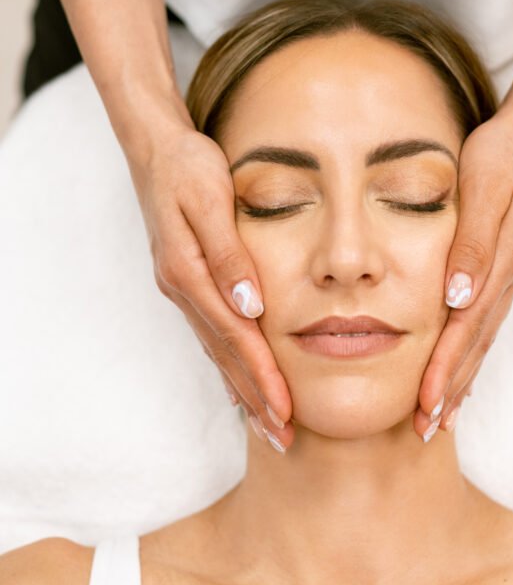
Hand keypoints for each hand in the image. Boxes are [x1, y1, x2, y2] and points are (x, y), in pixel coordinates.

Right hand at [126, 117, 293, 448]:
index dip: (262, 375)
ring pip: (217, 350)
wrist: (155, 147)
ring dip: (243, 389)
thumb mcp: (211, 199)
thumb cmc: (188, 166)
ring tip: (268, 424)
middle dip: (256, 397)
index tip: (286, 410)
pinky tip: (239, 383)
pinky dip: (228, 364)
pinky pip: (211, 334)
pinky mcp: (187, 281)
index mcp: (189, 273)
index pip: (234, 336)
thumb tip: (252, 306)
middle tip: (283, 437)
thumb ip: (230, 253)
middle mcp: (182, 288)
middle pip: (225, 354)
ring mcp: (182, 288)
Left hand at [414, 104, 512, 441]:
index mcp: (500, 264)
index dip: (444, 369)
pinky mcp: (504, 270)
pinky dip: (472, 353)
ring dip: (461, 379)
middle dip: (450, 390)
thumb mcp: (481, 190)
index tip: (424, 405)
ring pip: (482, 340)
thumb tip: (455, 297)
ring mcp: (509, 276)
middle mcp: (508, 277)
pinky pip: (486, 323)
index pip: (466, 329)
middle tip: (426, 429)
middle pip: (477, 346)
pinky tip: (461, 370)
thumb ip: (471, 245)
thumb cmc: (498, 156)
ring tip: (440, 416)